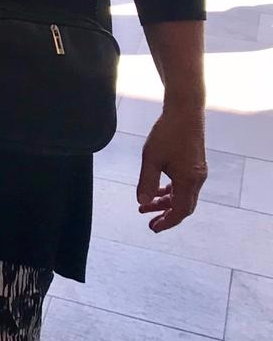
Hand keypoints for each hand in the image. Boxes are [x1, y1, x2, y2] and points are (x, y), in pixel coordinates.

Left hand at [136, 109, 207, 231]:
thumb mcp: (151, 158)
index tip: (153, 228)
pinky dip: (171, 191)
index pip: (180, 210)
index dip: (167, 222)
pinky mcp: (195, 165)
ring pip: (183, 195)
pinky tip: (158, 191)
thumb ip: (147, 182)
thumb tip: (142, 202)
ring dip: (165, 202)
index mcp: (189, 180)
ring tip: (145, 207)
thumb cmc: (167, 133)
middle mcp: (197, 179)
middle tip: (149, 223)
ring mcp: (197, 172)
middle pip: (183, 206)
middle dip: (166, 216)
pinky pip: (184, 185)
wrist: (184, 112)